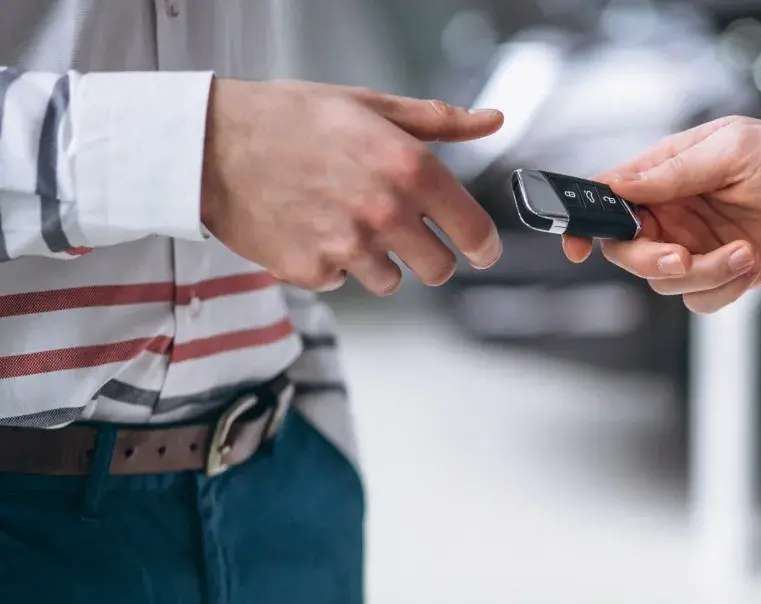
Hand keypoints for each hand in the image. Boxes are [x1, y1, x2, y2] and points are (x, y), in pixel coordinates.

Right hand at [201, 79, 503, 295]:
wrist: (210, 143)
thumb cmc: (291, 118)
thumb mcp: (369, 105)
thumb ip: (438, 121)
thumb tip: (490, 121)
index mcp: (409, 167)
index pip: (473, 231)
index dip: (483, 245)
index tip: (481, 250)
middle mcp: (384, 211)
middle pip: (438, 269)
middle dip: (428, 255)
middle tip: (402, 232)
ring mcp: (347, 246)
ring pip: (391, 281)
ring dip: (378, 260)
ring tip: (344, 219)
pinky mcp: (312, 270)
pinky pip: (341, 281)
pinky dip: (332, 263)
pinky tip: (311, 227)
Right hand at [562, 116, 760, 312]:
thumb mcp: (733, 150)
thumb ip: (673, 172)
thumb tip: (620, 185)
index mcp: (667, 172)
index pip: (608, 196)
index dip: (585, 221)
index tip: (578, 246)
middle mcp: (674, 211)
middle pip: (628, 250)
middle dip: (652, 260)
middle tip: (685, 257)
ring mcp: (697, 244)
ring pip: (664, 281)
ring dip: (703, 274)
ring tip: (744, 251)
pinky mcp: (723, 273)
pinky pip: (699, 299)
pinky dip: (723, 289)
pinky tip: (751, 263)